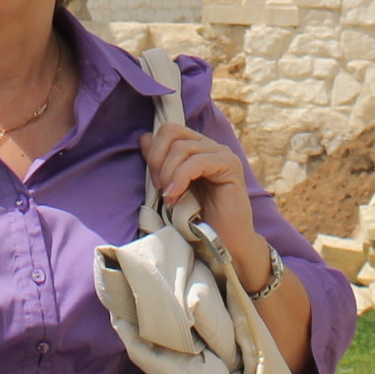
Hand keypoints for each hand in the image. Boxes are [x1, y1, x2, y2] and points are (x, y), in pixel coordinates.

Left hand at [143, 119, 268, 287]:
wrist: (223, 243)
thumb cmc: (197, 219)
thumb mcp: (171, 186)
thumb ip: (161, 163)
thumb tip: (144, 138)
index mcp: (197, 148)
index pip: (168, 130)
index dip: (154, 150)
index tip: (154, 181)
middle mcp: (211, 146)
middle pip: (172, 132)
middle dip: (157, 159)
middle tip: (159, 187)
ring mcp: (222, 154)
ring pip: (182, 147)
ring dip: (168, 173)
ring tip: (169, 196)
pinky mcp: (230, 167)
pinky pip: (197, 162)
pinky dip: (180, 178)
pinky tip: (175, 196)